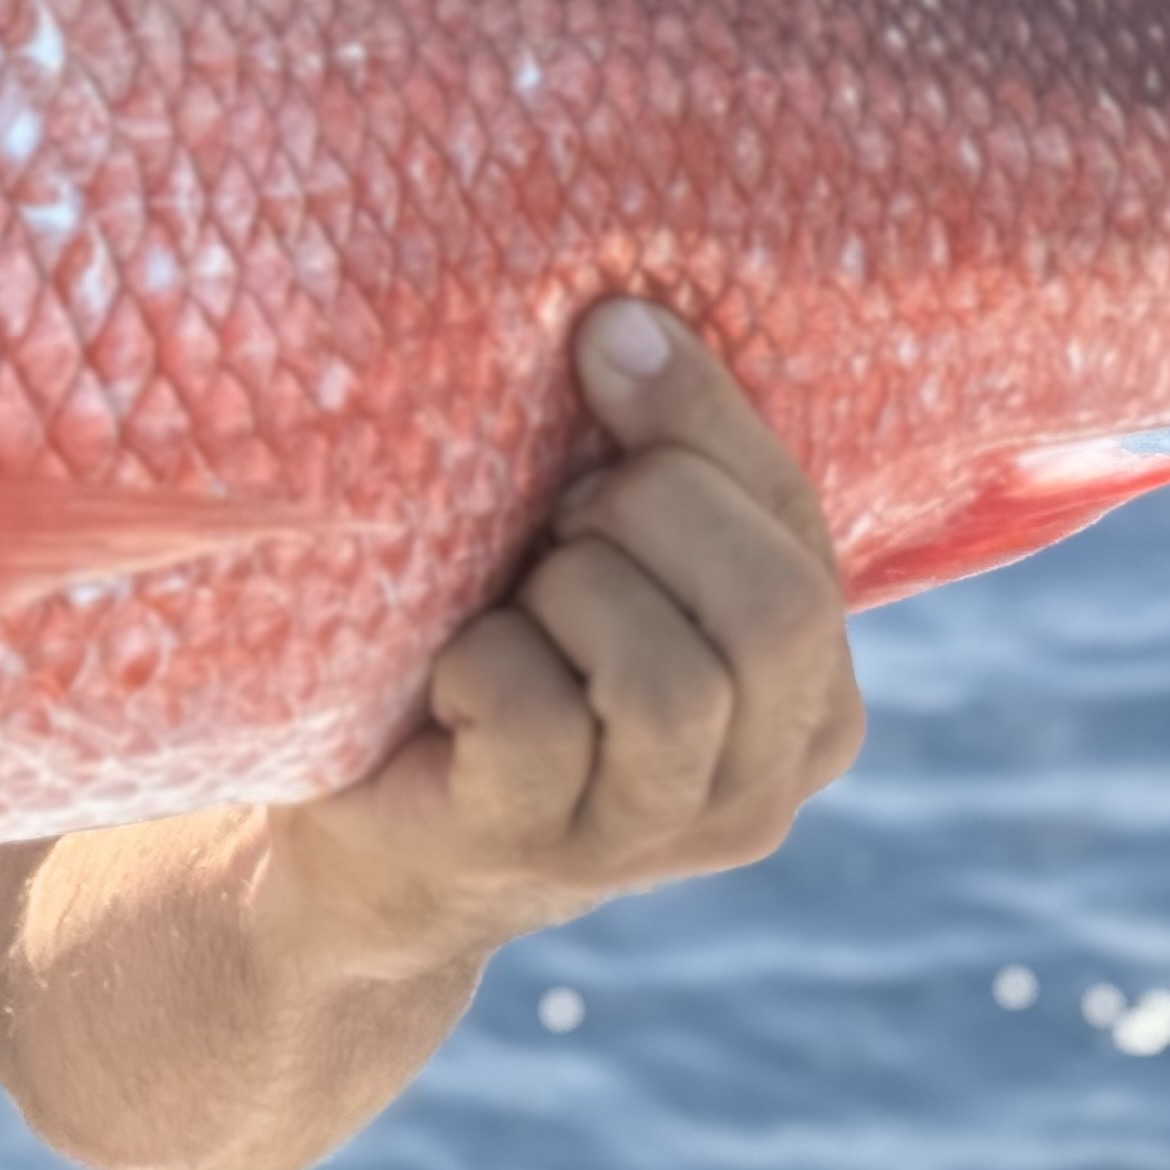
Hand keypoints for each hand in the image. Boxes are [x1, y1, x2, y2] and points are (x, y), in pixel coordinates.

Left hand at [251, 298, 863, 984]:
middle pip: (773, 608)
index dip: (703, 415)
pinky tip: (448, 672)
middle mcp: (763, 783)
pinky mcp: (531, 850)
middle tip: (553, 507)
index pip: (802, 526)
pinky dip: (480, 664)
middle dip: (649, 510)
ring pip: (666, 679)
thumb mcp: (596, 551)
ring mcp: (652, 835)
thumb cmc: (494, 643)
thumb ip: (650, 466)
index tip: (604, 331)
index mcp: (810, 695)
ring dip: (568, 592)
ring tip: (511, 595)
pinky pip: (534, 720)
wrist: (359, 826)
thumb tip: (625, 319)